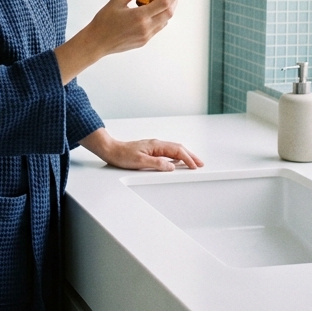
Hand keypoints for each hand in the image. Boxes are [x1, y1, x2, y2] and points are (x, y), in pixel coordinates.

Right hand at [54, 0, 183, 82]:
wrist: (97, 42)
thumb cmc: (104, 22)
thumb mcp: (117, 1)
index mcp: (139, 16)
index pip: (164, 3)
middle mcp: (146, 27)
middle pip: (169, 13)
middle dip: (174, 1)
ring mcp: (146, 36)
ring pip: (165, 21)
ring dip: (168, 10)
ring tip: (165, 0)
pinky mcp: (144, 41)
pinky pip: (158, 28)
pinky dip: (161, 18)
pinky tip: (155, 12)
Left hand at [78, 128, 203, 171]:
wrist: (111, 150)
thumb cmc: (122, 155)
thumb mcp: (140, 162)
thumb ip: (157, 164)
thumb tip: (172, 166)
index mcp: (156, 145)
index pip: (177, 151)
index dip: (188, 158)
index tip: (195, 166)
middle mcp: (157, 144)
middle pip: (178, 148)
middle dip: (191, 156)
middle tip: (200, 163)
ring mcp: (154, 147)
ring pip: (174, 150)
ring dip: (185, 156)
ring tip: (193, 163)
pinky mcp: (150, 150)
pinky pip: (168, 152)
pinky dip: (176, 156)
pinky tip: (177, 162)